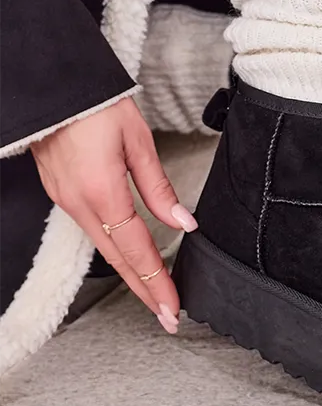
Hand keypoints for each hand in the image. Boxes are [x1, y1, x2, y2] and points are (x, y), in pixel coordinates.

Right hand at [31, 97, 197, 333]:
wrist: (53, 88)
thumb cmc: (96, 106)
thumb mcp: (137, 142)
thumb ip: (159, 187)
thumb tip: (183, 222)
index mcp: (103, 193)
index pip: (137, 250)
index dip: (157, 282)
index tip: (173, 308)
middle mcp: (80, 204)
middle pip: (118, 260)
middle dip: (145, 291)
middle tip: (167, 318)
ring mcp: (66, 201)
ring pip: (103, 249)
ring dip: (130, 275)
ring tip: (154, 295)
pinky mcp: (61, 194)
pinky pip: (92, 231)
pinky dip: (114, 252)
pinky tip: (128, 259)